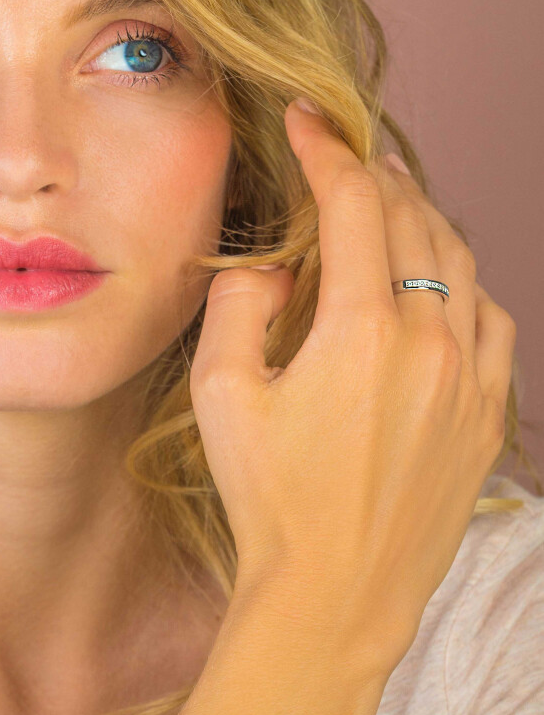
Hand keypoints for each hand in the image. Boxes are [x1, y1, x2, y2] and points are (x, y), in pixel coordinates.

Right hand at [188, 99, 515, 673]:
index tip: (310, 120)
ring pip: (463, 263)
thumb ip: (240, 306)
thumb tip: (275, 271)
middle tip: (351, 158)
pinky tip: (444, 286)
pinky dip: (467, 286)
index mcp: (361, 331)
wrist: (336, 594)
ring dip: (426, 223)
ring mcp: (470, 379)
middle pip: (414, 221)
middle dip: (378, 178)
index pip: (353, 204)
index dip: (329, 149)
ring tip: (397, 207)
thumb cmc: (271, 500)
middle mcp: (430, 343)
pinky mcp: (487, 414)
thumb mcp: (222, 395)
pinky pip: (494, 321)